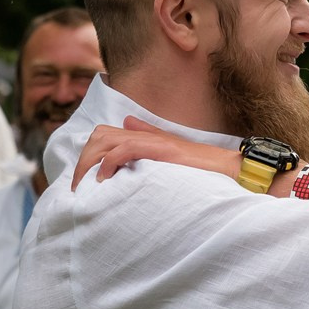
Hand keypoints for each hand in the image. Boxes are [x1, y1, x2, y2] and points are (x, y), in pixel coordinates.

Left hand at [75, 117, 242, 187]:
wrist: (228, 168)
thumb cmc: (202, 167)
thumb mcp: (170, 154)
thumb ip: (148, 137)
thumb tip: (127, 121)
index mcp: (145, 137)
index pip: (104, 136)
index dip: (88, 156)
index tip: (83, 181)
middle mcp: (145, 134)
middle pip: (99, 136)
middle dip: (83, 162)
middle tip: (79, 188)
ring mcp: (153, 140)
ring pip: (106, 140)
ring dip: (90, 163)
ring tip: (88, 186)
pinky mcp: (161, 149)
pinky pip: (125, 149)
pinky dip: (110, 163)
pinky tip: (106, 179)